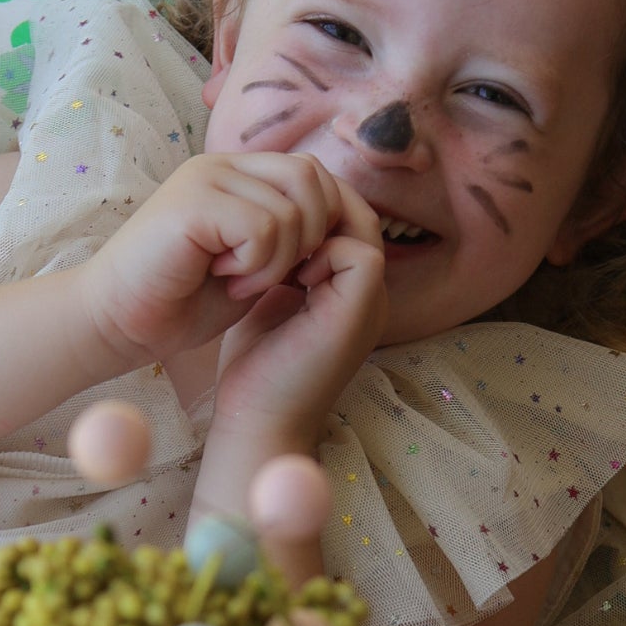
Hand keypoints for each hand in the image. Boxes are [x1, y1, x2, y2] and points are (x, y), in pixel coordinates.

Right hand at [79, 152, 374, 367]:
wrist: (116, 322)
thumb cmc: (182, 300)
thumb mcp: (252, 262)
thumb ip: (287, 235)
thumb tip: (340, 223)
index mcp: (237, 173)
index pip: (314, 173)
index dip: (321, 222)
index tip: (294, 268)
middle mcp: (222, 165)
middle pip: (312, 177)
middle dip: (309, 237)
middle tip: (272, 275)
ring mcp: (206, 177)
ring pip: (291, 209)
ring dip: (277, 260)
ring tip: (239, 279)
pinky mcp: (194, 202)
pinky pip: (263, 227)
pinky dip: (257, 265)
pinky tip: (224, 279)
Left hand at [211, 222, 387, 439]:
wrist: (255, 418)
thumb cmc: (255, 365)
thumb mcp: (269, 296)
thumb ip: (281, 260)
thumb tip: (269, 219)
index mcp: (349, 286)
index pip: (346, 213)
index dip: (310, 206)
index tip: (266, 228)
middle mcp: (368, 291)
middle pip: (358, 211)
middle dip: (313, 208)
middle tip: (271, 226)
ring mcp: (371, 302)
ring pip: (364, 224)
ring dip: (316, 227)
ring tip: (278, 251)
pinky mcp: (360, 313)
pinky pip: (360, 256)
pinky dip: (322, 253)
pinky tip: (288, 277)